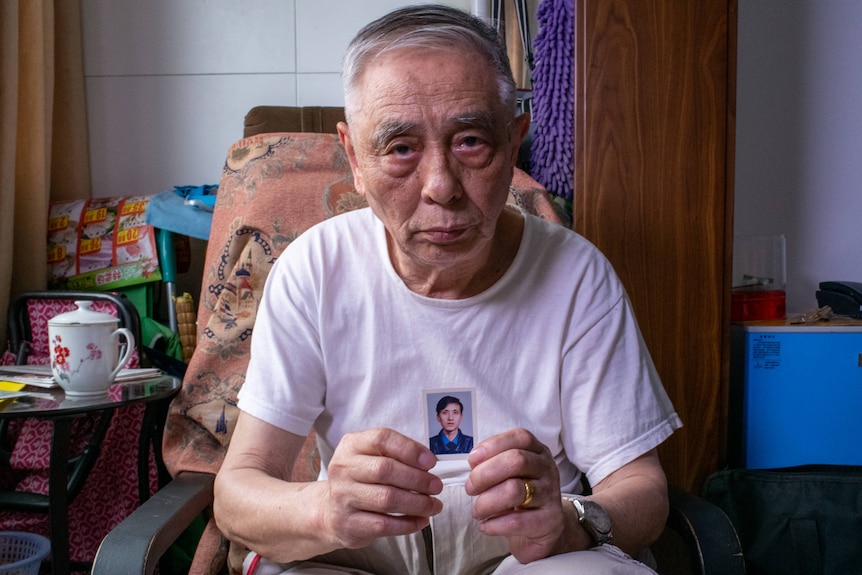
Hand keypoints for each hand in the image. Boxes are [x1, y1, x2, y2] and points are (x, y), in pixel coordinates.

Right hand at [322, 428, 443, 548]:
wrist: (329, 510)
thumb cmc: (359, 479)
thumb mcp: (370, 456)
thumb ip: (395, 454)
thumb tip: (427, 462)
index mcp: (351, 445)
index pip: (381, 439)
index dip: (409, 449)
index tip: (430, 462)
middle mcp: (343, 469)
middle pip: (385, 470)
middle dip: (418, 479)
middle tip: (436, 486)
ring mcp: (343, 497)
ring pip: (387, 499)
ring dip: (417, 503)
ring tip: (434, 505)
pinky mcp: (348, 523)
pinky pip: (384, 525)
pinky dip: (408, 524)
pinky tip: (421, 520)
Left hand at [465, 428, 563, 562]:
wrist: (545, 528)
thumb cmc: (520, 495)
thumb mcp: (510, 474)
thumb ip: (494, 463)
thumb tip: (474, 462)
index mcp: (538, 452)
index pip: (520, 437)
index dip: (493, 445)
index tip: (472, 460)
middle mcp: (548, 469)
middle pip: (516, 461)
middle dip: (484, 474)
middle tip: (470, 488)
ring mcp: (551, 495)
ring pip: (514, 490)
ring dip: (486, 501)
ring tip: (477, 511)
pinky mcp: (550, 521)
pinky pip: (516, 521)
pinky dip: (493, 524)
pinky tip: (485, 526)